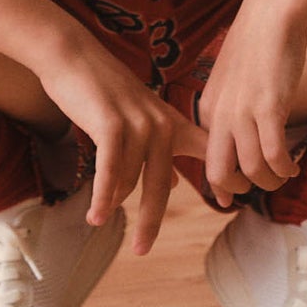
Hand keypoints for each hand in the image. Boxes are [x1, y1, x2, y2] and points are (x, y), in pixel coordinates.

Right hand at [35, 36, 208, 255]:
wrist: (73, 56)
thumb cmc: (103, 90)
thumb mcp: (140, 117)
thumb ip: (160, 148)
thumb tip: (175, 181)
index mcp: (172, 123)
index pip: (208, 151)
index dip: (223, 178)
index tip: (233, 203)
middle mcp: (161, 124)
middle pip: (162, 185)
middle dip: (151, 221)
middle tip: (143, 250)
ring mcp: (138, 123)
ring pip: (130, 181)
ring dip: (112, 201)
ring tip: (99, 216)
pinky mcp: (112, 125)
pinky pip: (110, 172)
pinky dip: (102, 197)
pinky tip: (96, 218)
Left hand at [197, 0, 306, 207]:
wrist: (271, 11)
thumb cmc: (257, 45)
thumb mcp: (233, 82)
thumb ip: (231, 112)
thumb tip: (239, 145)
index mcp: (208, 109)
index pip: (207, 161)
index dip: (223, 184)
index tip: (235, 195)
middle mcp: (220, 115)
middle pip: (219, 175)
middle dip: (240, 190)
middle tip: (261, 185)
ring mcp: (243, 111)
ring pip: (252, 171)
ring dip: (271, 182)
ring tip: (285, 175)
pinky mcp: (269, 106)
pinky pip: (275, 155)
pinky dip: (285, 169)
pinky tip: (294, 165)